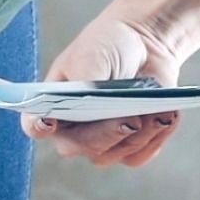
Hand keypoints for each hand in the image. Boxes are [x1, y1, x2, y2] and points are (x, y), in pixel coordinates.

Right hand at [25, 11, 187, 168]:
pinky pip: (139, 157)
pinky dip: (155, 139)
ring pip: (112, 155)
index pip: (34, 124)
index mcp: (53, 103)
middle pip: (79, 147)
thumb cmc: (108, 45)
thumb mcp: (91, 56)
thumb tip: (88, 102)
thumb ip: (84, 81)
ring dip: (138, 134)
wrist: (145, 43)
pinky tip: (164, 116)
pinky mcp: (130, 144)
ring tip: (156, 109)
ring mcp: (101, 139)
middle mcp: (73, 128)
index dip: (39, 127)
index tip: (51, 122)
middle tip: (130, 117)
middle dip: (106, 133)